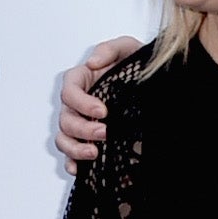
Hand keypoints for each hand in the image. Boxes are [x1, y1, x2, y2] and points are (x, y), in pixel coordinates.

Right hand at [55, 35, 144, 166]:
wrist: (153, 86)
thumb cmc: (136, 66)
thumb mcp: (127, 49)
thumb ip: (109, 49)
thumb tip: (91, 63)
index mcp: (81, 81)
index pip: (69, 91)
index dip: (82, 103)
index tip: (103, 111)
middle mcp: (76, 104)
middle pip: (66, 119)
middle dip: (83, 129)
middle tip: (105, 133)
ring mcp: (79, 123)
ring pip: (64, 139)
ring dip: (75, 148)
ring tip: (95, 153)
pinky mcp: (86, 140)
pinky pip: (70, 155)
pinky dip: (72, 163)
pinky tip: (79, 169)